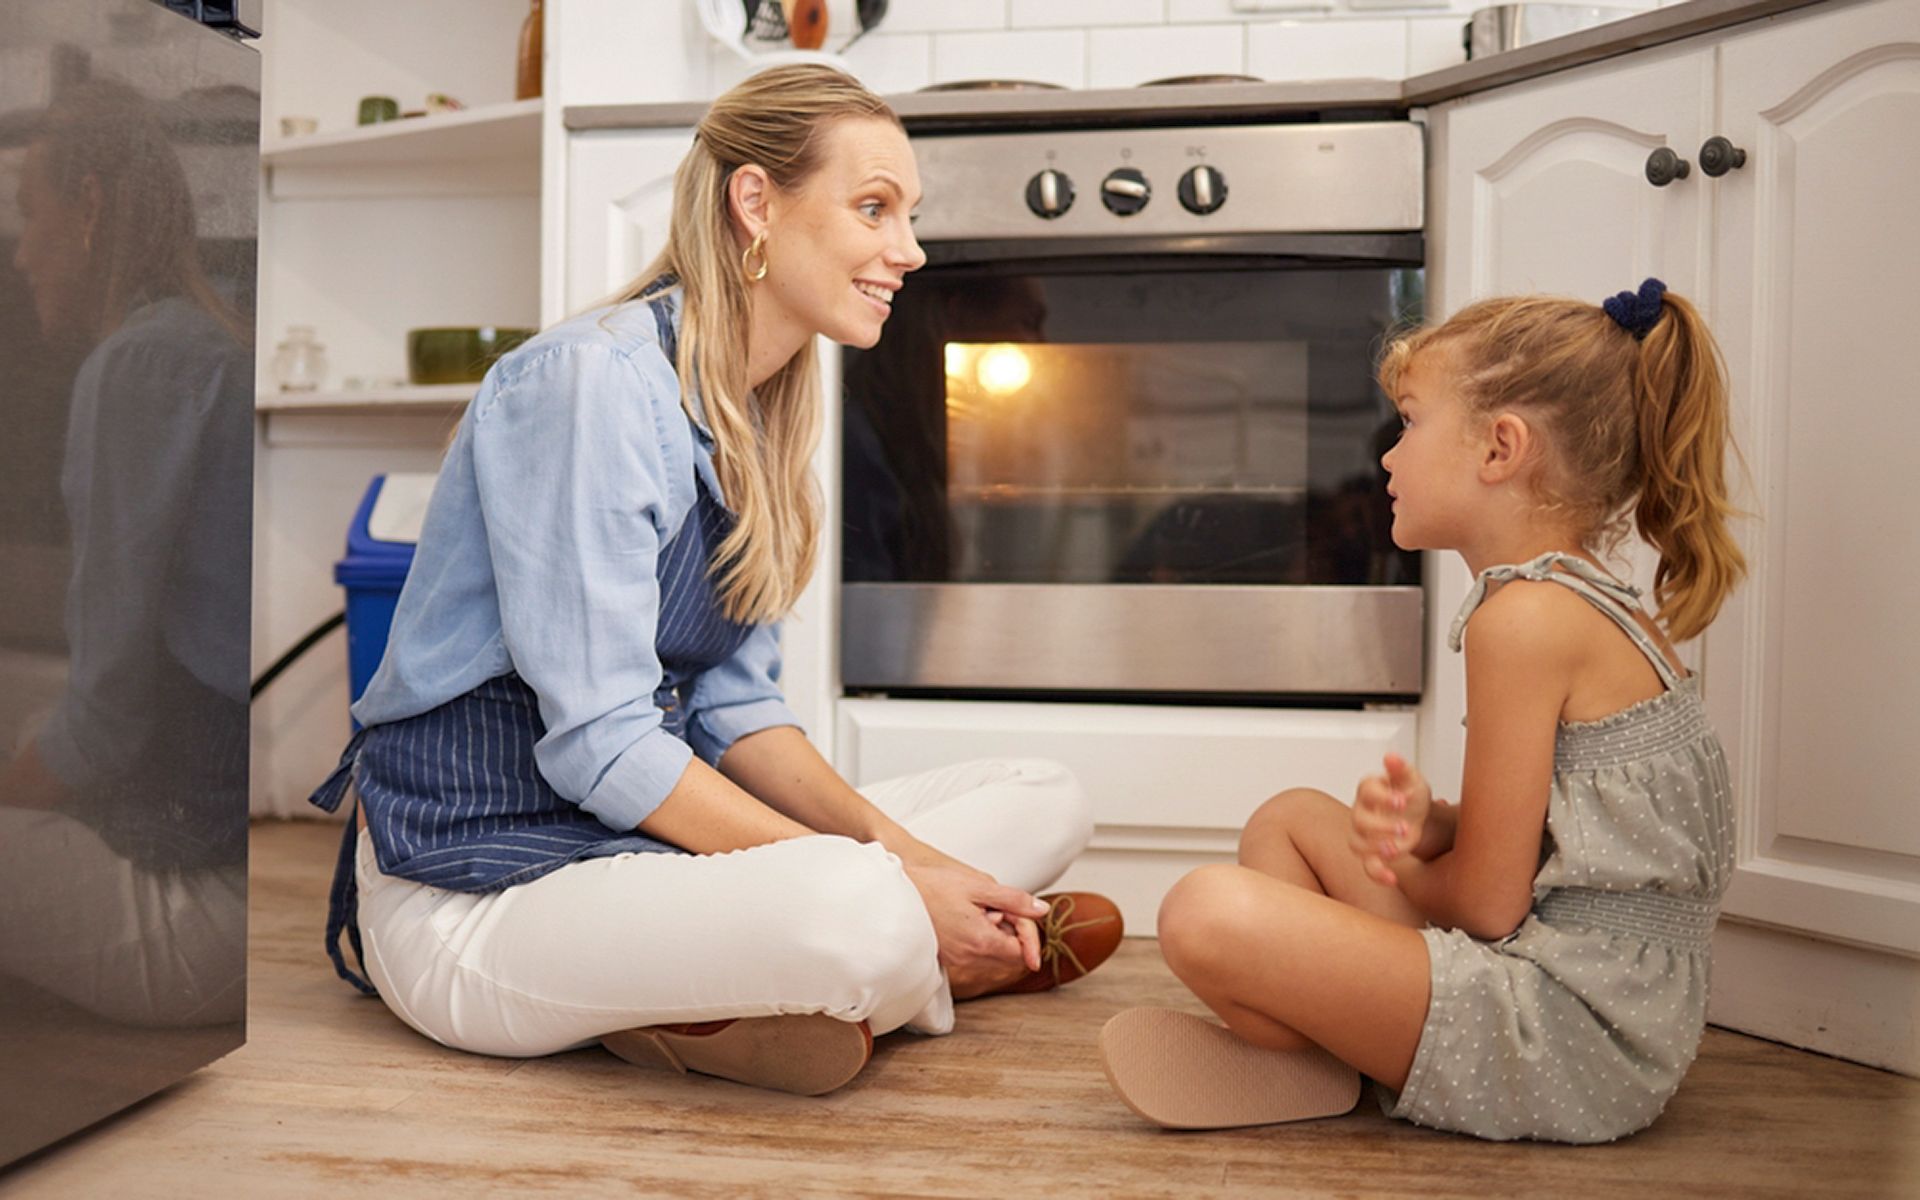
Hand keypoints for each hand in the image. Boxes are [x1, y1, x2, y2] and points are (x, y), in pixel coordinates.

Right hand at [902, 861, 1046, 988]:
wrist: (895, 892)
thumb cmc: (933, 886)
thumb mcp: (979, 886)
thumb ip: (1015, 900)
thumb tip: (1042, 911)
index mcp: (981, 941)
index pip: (1020, 952)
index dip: (1029, 937)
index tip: (1030, 922)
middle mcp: (969, 957)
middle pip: (1007, 957)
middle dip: (1010, 933)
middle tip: (997, 907)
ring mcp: (955, 960)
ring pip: (991, 955)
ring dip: (994, 935)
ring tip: (977, 910)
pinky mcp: (945, 957)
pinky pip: (973, 953)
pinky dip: (978, 938)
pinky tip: (965, 917)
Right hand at [1351, 752, 1432, 887]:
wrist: (1416, 815)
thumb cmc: (1409, 793)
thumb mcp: (1411, 778)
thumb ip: (1401, 769)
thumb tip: (1391, 757)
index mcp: (1369, 790)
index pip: (1366, 790)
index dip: (1383, 797)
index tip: (1402, 800)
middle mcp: (1361, 811)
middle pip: (1359, 820)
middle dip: (1381, 826)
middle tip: (1404, 827)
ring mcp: (1364, 835)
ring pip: (1357, 844)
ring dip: (1376, 849)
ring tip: (1396, 849)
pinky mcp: (1373, 854)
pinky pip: (1367, 867)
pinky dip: (1378, 874)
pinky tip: (1392, 878)